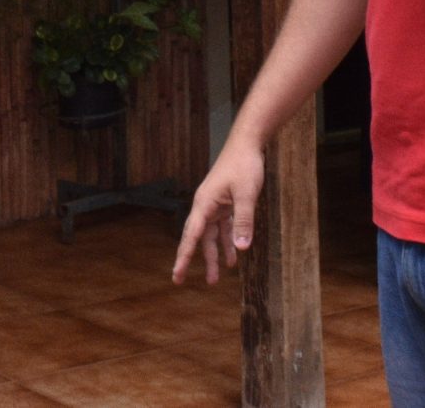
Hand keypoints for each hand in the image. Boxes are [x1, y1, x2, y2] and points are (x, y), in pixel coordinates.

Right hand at [171, 134, 263, 285]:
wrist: (248, 144)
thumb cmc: (244, 166)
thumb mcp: (246, 195)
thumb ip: (243, 221)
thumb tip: (242, 249)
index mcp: (205, 204)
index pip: (191, 236)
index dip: (184, 257)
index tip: (177, 274)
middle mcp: (206, 206)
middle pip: (198, 238)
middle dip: (194, 260)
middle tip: (181, 281)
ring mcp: (216, 205)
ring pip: (212, 235)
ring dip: (215, 254)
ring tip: (216, 278)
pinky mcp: (227, 203)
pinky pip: (225, 227)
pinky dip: (229, 241)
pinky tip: (235, 254)